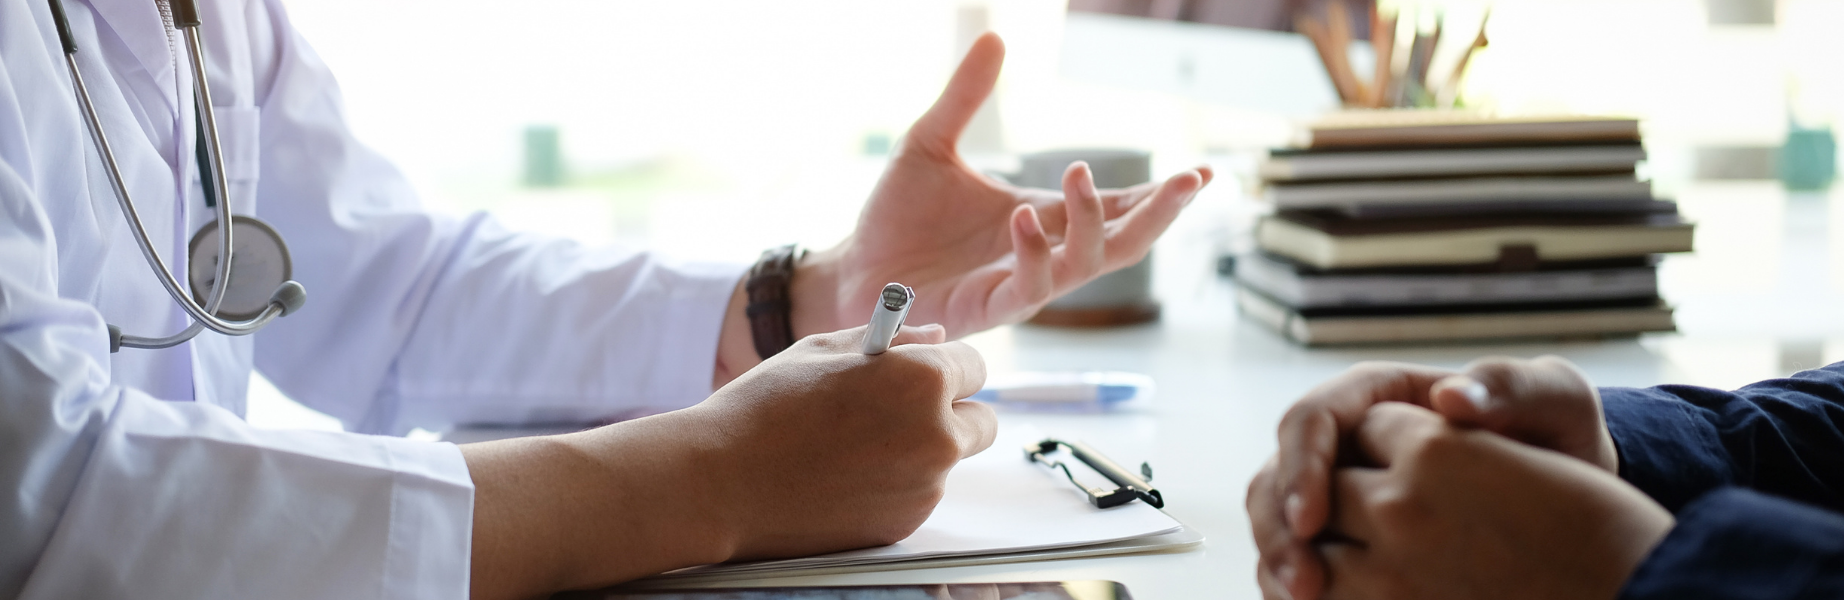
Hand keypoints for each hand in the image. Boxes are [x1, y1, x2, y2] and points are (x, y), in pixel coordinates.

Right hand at [462, 325, 995, 598]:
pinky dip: (897, 486)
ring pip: (947, 461)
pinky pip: (918, 495)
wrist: (720, 482)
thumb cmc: (765, 408)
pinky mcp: (904, 524)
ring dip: (921, 451)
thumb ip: (893, 340)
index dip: (948, 368)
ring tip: (854, 446)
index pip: (975, 367)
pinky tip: (846, 477)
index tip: (925, 374)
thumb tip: (935, 338)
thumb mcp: (823, 351)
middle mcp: (936, 434)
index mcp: (922, 378)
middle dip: (953, 413)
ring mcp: (924, 486)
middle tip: (902, 412)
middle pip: (982, 421)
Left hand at [793, 32, 1211, 337]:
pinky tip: (1022, 218)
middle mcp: (1044, 251)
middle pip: (1125, 241)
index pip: (1118, 205)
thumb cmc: (896, 217)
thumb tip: (995, 35)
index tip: (1203, 171)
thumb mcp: (929, 142)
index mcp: (1043, 215)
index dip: (1162, 193)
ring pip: (1087, 265)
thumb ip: (965, 96)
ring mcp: (1021, 283)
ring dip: (1093, 222)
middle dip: (1161, 213)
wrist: (852, 270)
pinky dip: (1034, 252)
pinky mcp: (990, 309)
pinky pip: (1031, 287)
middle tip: (1187, 181)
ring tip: (1077, 175)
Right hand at [1248, 357, 1615, 599]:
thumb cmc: (1558, 434)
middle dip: (1279, 529)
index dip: (1301, 467)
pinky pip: (1302, 554)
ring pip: (1276, 518)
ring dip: (1280, 561)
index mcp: (1376, 396)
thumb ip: (1511, 386)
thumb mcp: (1554, 400)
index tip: (1314, 520)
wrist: (1570, 489)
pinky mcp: (1344, 530)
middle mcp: (1345, 439)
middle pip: (1277, 474)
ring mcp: (1339, 486)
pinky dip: (1294, 582)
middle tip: (1304, 582)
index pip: (1311, 420)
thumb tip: (1451, 395)